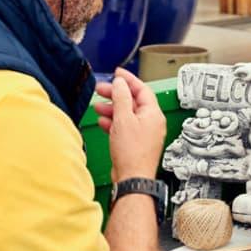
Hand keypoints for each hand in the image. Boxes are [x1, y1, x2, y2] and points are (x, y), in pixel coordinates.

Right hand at [93, 68, 165, 183]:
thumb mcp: (123, 119)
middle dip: (116, 94)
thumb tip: (120, 83)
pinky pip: (125, 127)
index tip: (117, 73)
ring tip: (98, 106)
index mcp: (153, 113)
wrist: (132, 178)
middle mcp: (151, 122)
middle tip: (101, 89)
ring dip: (112, 109)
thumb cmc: (132, 152)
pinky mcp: (136, 143)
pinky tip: (103, 122)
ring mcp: (144, 133)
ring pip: (127, 114)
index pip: (142, 89)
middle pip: (133, 101)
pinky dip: (114, 123)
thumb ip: (121, 97)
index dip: (128, 79)